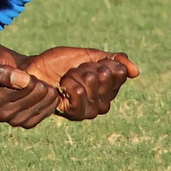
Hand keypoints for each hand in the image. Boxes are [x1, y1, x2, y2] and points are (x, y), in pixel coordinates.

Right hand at [0, 50, 61, 128]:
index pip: (18, 89)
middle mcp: (0, 114)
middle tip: (35, 78)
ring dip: (45, 93)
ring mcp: (14, 121)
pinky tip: (49, 92)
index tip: (25, 73)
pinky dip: (50, 102)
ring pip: (38, 106)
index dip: (26, 79)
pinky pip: (44, 113)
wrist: (4, 75)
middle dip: (36, 85)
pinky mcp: (27, 123)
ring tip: (44, 83)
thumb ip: (3, 71)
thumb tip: (20, 80)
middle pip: (30, 98)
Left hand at [20, 47, 140, 120]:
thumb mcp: (89, 55)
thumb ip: (114, 60)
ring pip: (92, 84)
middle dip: (87, 68)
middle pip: (105, 76)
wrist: (35, 70)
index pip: (118, 72)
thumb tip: (136, 72)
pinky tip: (62, 87)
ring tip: (67, 78)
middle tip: (74, 71)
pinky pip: (79, 94)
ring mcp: (90, 110)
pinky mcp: (75, 114)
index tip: (86, 63)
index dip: (101, 62)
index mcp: (109, 88)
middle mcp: (103, 103)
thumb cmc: (60, 63)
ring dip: (76, 75)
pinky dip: (69, 84)